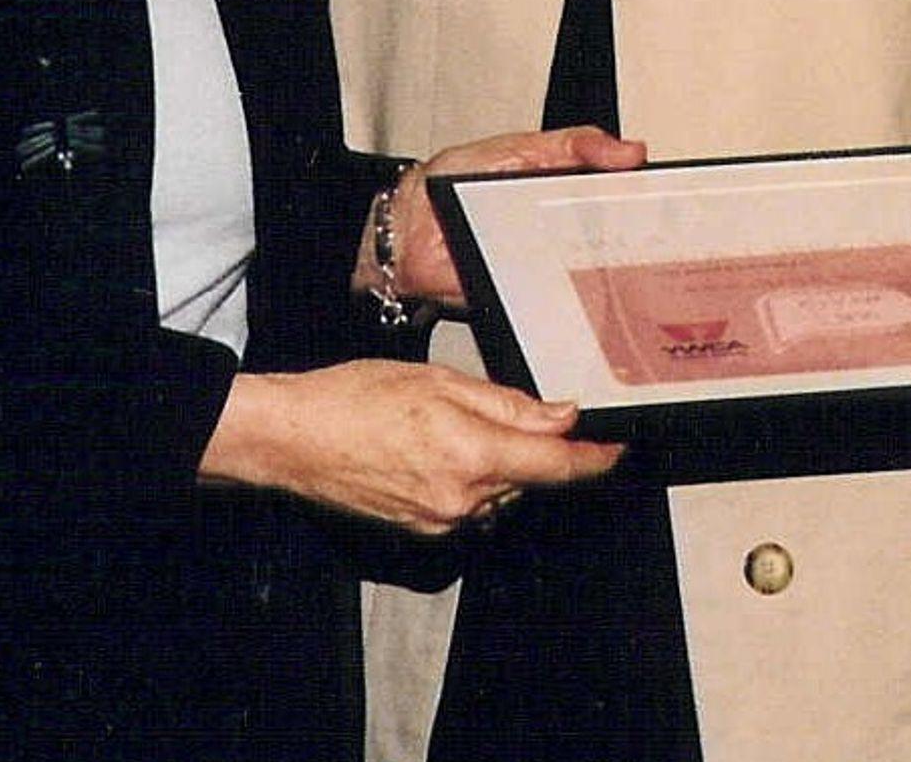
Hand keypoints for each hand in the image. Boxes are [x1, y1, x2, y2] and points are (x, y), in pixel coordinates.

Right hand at [201, 360, 621, 533]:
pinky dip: (469, 479)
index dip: (595, 459)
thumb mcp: (440, 382)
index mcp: (473, 456)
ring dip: (497, 463)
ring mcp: (441, 521)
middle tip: (499, 410)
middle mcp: (463, 499)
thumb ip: (508, 404)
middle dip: (531, 448)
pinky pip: (468, 504)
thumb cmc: (355, 398)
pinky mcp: (422, 529)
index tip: (618, 449)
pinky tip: (433, 450)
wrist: (292, 439)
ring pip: (499, 491)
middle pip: (528, 478)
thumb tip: (561, 416)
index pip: (557, 467)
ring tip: (449, 425)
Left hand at [365, 127, 647, 309]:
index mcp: (562, 190)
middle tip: (657, 231)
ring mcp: (545, 264)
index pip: (616, 194)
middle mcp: (559, 229)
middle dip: (638, 237)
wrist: (404, 231)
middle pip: (613, 236)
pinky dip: (576, 301)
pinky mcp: (529, 295)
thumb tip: (630, 150)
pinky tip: (591, 292)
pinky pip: (561, 301)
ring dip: (612, 271)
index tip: (669, 196)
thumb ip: (572, 144)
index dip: (645, 197)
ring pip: (594, 272)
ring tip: (631, 262)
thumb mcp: (519, 148)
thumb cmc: (450, 183)